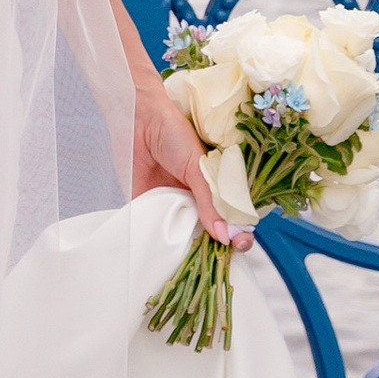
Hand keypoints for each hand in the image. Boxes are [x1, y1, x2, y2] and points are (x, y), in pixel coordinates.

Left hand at [132, 80, 250, 247]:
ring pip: (186, 236)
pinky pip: (157, 230)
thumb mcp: (199, 167)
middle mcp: (196, 201)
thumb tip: (227, 235)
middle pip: (211, 233)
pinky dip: (162, 242)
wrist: (139, 118)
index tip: (240, 244)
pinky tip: (169, 251)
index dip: (239, 234)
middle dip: (216, 249)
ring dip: (190, 249)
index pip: (232, 218)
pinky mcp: (148, 208)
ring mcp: (174, 206)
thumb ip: (212, 201)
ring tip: (196, 259)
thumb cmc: (174, 134)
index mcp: (215, 189)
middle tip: (219, 257)